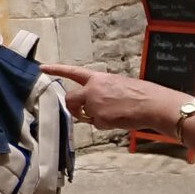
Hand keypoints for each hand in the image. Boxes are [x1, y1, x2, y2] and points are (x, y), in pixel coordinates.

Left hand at [42, 64, 188, 133]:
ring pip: (85, 115)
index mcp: (98, 78)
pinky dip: (105, 125)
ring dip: (94, 117)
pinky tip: (118, 119)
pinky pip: (97, 125)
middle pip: (70, 99)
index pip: (73, 72)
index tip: (42, 68)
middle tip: (81, 114)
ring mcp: (94, 105)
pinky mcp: (99, 119)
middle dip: (72, 108)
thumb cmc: (141, 94)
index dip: (57, 69)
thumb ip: (103, 90)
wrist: (152, 104)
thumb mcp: (119, 85)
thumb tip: (97, 102)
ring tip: (114, 114)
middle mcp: (92, 90)